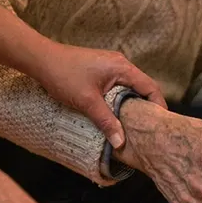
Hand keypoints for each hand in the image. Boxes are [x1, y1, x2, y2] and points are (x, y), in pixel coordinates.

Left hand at [33, 42, 166, 148]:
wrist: (40, 59)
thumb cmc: (63, 75)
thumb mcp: (87, 102)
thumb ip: (106, 121)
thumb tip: (121, 142)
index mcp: (122, 67)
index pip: (150, 87)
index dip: (158, 106)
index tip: (161, 124)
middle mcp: (120, 64)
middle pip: (143, 87)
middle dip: (147, 107)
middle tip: (149, 128)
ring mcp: (110, 66)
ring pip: (130, 88)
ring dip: (132, 105)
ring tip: (134, 125)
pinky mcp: (101, 70)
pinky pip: (119, 86)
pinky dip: (121, 100)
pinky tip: (116, 114)